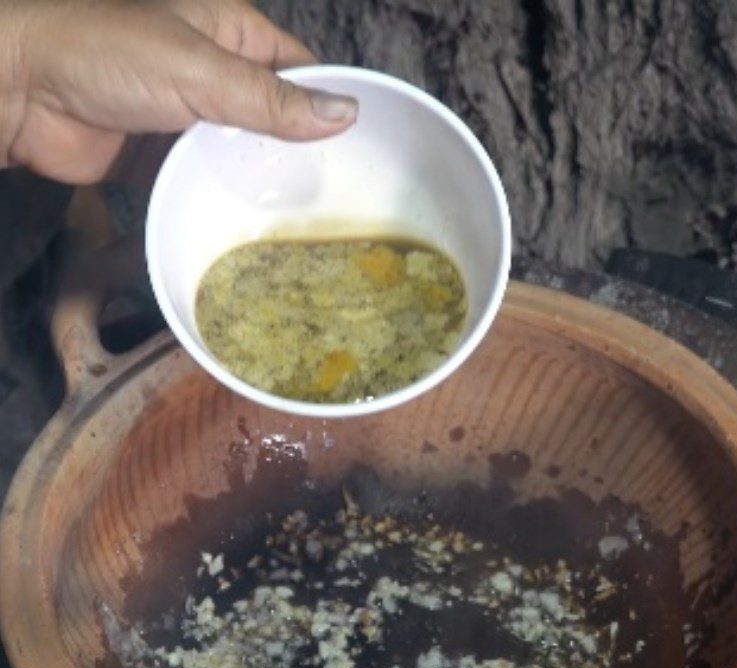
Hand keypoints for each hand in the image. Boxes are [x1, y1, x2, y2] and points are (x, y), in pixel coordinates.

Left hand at [0, 0, 357, 183]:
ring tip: (300, 215)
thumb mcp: (200, 71)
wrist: (20, 94)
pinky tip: (249, 221)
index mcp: (230, 32)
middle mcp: (214, 74)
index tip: (358, 146)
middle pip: (274, 117)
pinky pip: (206, 180)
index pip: (297, 69)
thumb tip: (343, 113)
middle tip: (334, 193)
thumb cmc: (102, 54)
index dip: (327, 102)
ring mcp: (189, 118)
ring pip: (241, 154)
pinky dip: (222, 198)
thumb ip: (271, 99)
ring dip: (260, 181)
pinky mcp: (165, 157)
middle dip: (298, 151)